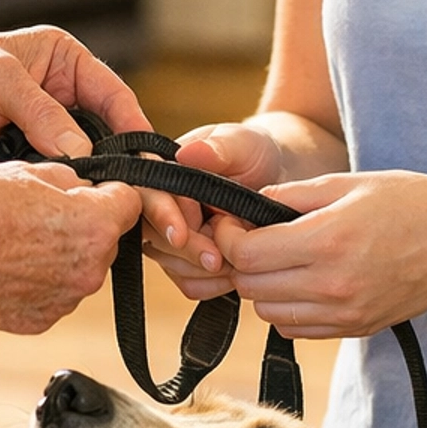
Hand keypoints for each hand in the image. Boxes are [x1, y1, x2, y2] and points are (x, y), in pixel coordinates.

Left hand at [0, 27, 193, 237]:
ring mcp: (46, 137)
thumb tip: (81, 152)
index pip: (114, 97)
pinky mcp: (28, 168)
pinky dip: (72, 207)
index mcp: (65, 64)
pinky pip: (59, 189)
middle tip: (154, 204)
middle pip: (112, 140)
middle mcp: (64, 100)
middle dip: (131, 173)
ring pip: (90, 170)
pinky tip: (90, 228)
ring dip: (104, 195)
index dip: (136, 130)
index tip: (152, 164)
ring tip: (130, 223)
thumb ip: (40, 110)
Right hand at [0, 164, 142, 333]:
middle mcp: (89, 269)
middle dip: (83, 225)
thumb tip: (81, 184)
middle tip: (41, 212)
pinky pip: (52, 294)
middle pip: (105, 239)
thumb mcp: (27, 171)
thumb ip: (69, 178)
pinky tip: (6, 264)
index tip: (93, 188)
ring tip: (16, 239)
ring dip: (60, 255)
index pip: (130, 201)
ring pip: (78, 268)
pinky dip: (37, 281)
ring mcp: (65, 300)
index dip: (111, 189)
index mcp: (96, 226)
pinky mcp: (40, 320)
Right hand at [143, 124, 285, 300]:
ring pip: (171, 264)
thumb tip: (186, 153)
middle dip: (188, 250)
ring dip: (204, 268)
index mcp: (163, 171)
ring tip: (237, 260)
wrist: (279, 181)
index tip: (182, 235)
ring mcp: (170, 237)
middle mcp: (159, 206)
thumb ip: (217, 148)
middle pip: (153, 236)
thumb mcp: (242, 144)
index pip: (146, 196)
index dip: (163, 217)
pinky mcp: (186, 262)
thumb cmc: (254, 154)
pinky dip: (213, 283)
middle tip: (219, 259)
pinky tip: (234, 271)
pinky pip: (189, 283)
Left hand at [212, 169, 426, 336]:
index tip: (231, 221)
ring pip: (269, 313)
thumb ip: (291, 196)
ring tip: (280, 259)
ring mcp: (345, 312)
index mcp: (326, 240)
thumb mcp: (348, 183)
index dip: (226, 236)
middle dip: (241, 261)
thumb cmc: (409, 202)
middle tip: (252, 237)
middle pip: (250, 287)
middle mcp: (332, 284)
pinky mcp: (356, 328)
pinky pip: (296, 329)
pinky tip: (304, 282)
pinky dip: (288, 309)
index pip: (245, 254)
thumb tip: (247, 205)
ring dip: (263, 287)